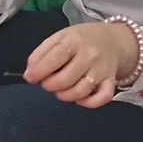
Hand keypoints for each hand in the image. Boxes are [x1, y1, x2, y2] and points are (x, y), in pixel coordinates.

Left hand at [22, 20, 139, 107]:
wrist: (112, 40)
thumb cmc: (80, 41)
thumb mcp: (59, 38)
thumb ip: (41, 54)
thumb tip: (29, 74)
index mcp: (73, 41)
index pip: (54, 59)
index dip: (38, 71)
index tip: (31, 78)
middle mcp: (89, 55)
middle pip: (65, 79)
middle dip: (50, 85)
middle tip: (47, 83)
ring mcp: (101, 70)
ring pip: (80, 92)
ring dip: (64, 95)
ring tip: (60, 90)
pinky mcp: (110, 82)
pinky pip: (101, 98)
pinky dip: (88, 103)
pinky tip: (79, 98)